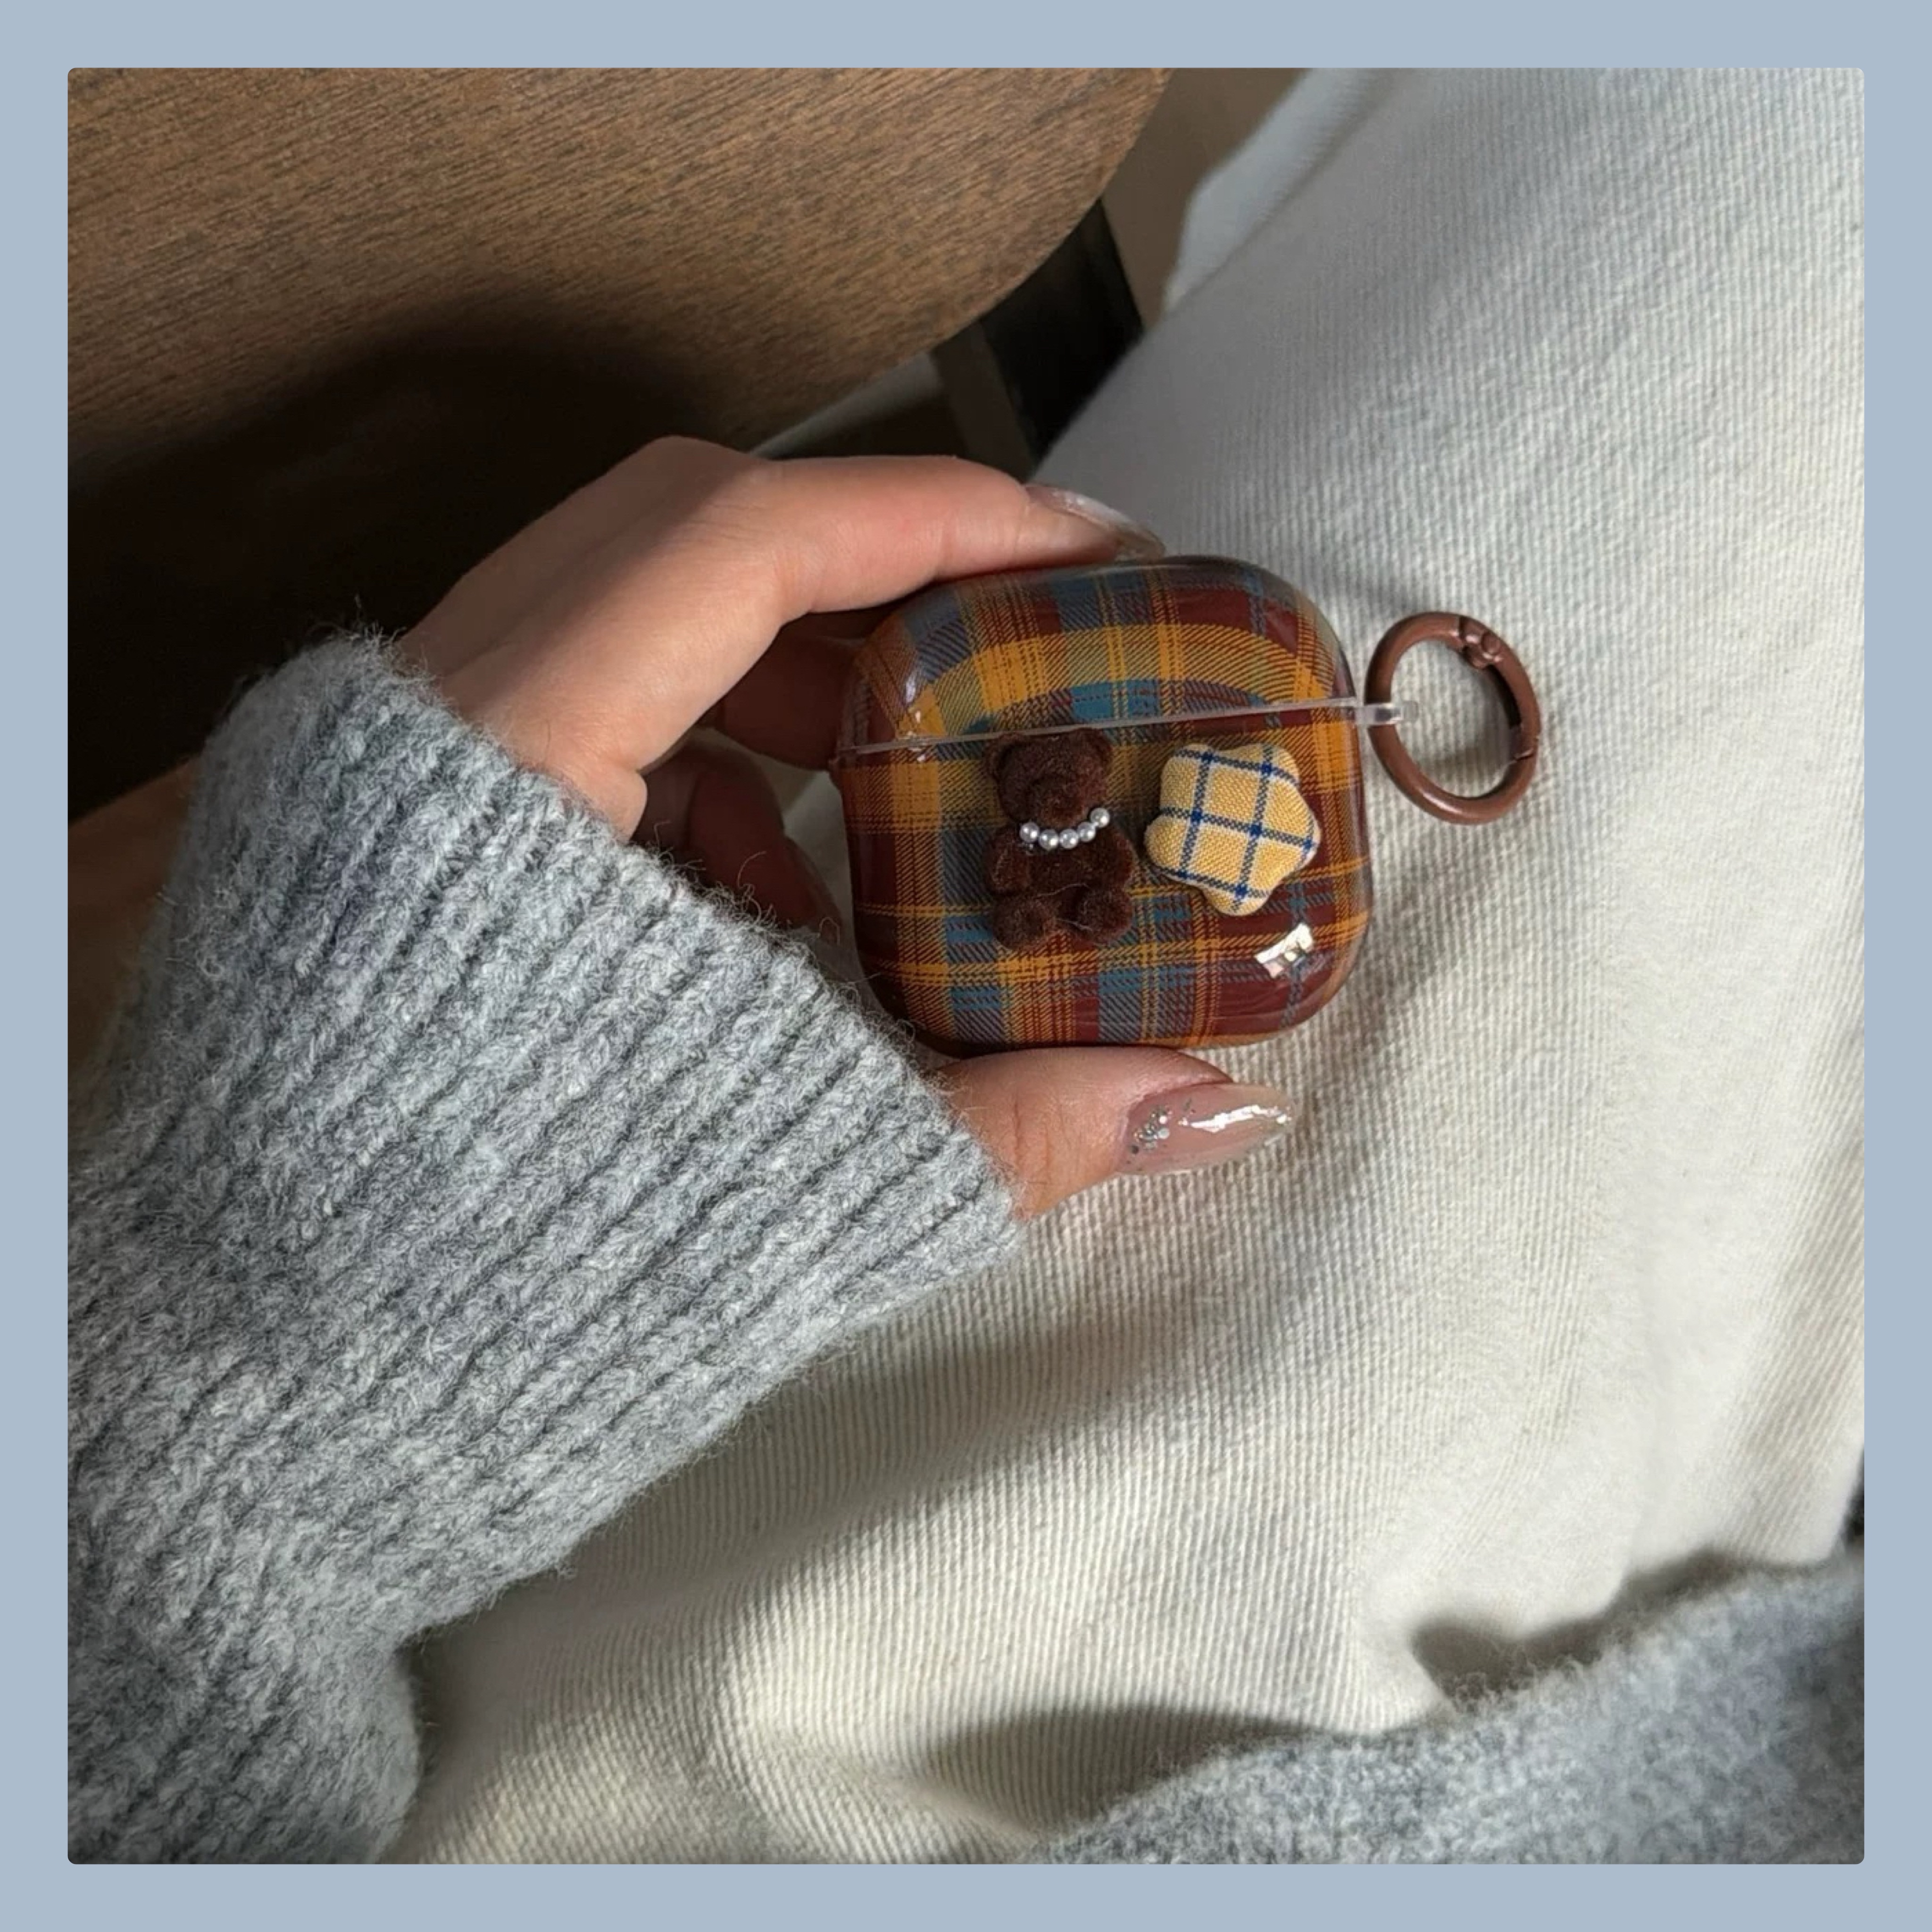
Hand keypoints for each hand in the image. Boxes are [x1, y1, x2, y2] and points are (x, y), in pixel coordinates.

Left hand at [411, 437, 1293, 1214]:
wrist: (245, 1418)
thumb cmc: (476, 1300)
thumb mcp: (784, 1195)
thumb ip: (1010, 1126)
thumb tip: (1206, 1099)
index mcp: (498, 760)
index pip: (737, 537)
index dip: (934, 515)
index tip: (1088, 549)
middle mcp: (422, 723)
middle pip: (681, 539)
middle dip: (877, 581)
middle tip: (1020, 641)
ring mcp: (383, 774)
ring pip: (624, 627)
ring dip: (788, 688)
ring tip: (900, 802)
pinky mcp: (379, 842)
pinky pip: (569, 737)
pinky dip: (699, 781)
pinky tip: (771, 913)